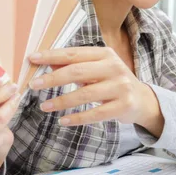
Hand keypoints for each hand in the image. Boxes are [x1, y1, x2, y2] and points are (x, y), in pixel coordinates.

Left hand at [29, 47, 163, 135]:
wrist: (142, 100)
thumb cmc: (112, 82)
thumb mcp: (96, 70)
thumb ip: (74, 67)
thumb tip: (47, 65)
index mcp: (105, 54)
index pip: (74, 53)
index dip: (52, 56)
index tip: (32, 59)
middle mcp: (114, 67)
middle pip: (77, 72)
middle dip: (53, 79)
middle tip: (33, 84)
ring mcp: (120, 87)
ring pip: (85, 94)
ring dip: (62, 101)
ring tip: (44, 106)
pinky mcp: (123, 106)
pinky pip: (96, 114)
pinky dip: (77, 118)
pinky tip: (63, 121)